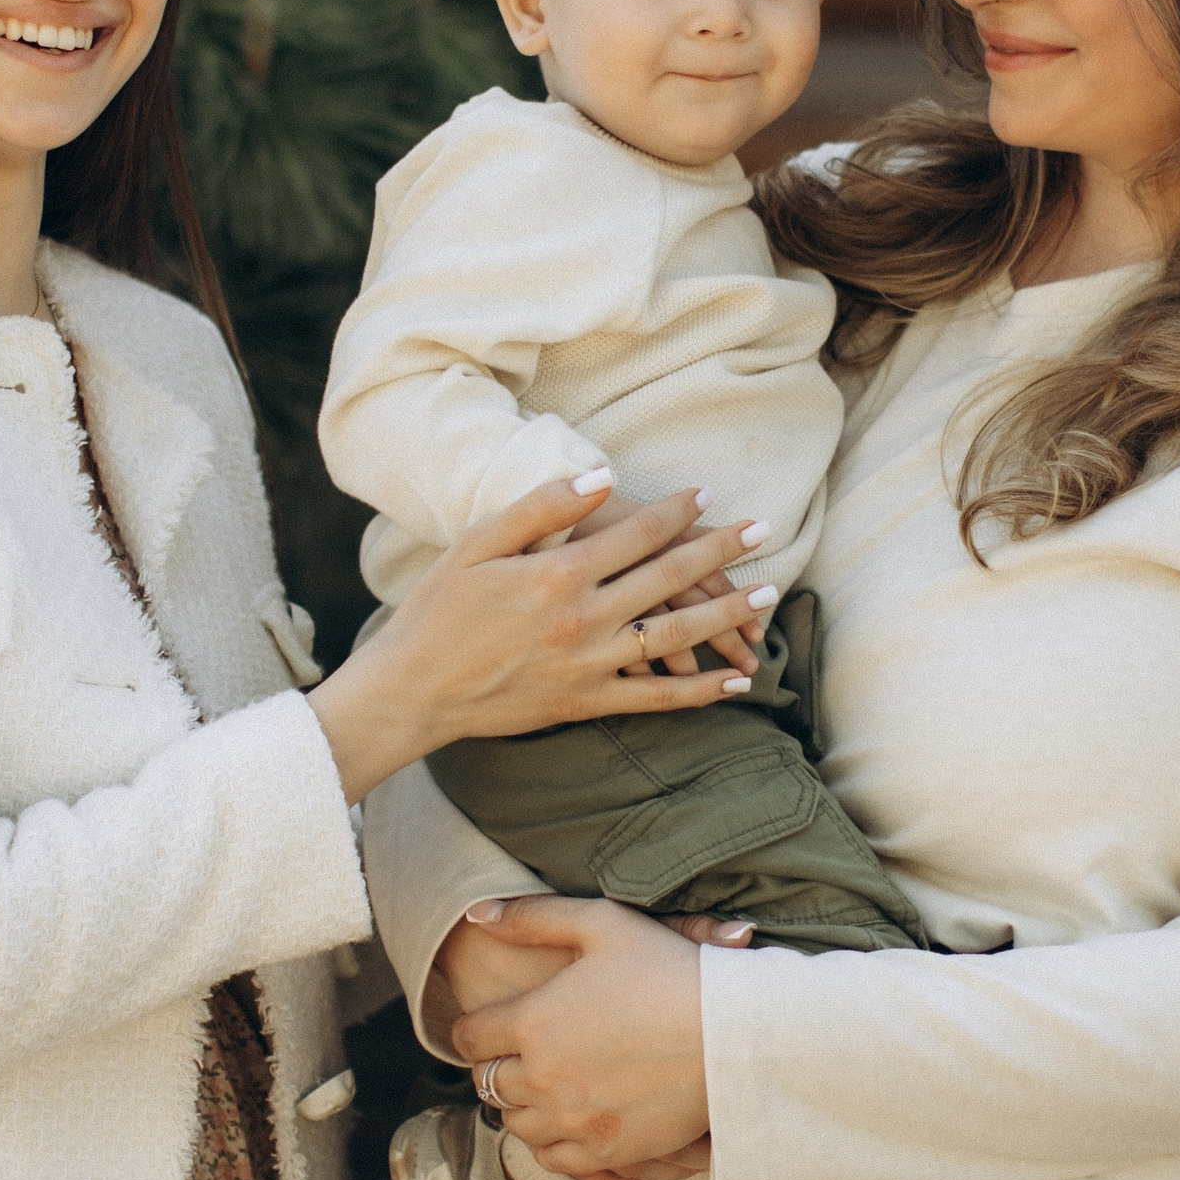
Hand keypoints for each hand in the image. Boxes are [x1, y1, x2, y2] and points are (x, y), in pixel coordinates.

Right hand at [307, 477, 775, 809]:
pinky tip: (735, 681)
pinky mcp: (588, 702)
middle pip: (670, 578)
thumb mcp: (479, 543)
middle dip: (722, 552)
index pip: (638, 534)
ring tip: (765, 595)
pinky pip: (656, 698)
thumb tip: (603, 477)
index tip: (706, 497)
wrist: (413, 688)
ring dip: (726, 614)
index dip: (677, 513)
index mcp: (559, 572)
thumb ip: (543, 508)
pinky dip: (700, 691)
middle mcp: (584, 618)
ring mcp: (590, 665)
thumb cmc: (439, 609)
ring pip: (677, 637)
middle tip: (764, 531)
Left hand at [445, 893, 733, 1179]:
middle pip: (488, 1084)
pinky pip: (553, 1159)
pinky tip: (569, 1118)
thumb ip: (532, 916)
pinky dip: (551, 1141)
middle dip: (497, 1066)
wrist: (736, 1033)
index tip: (490, 1025)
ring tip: (545, 1084)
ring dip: (521, 1105)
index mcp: (532, 1022)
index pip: (470, 1038)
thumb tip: (477, 915)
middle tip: (519, 1053)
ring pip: (516, 1124)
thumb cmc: (671, 970)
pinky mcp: (607, 1153)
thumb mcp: (602, 923)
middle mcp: (543, 1078)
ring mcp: (574, 1121)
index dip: (476, 1029)